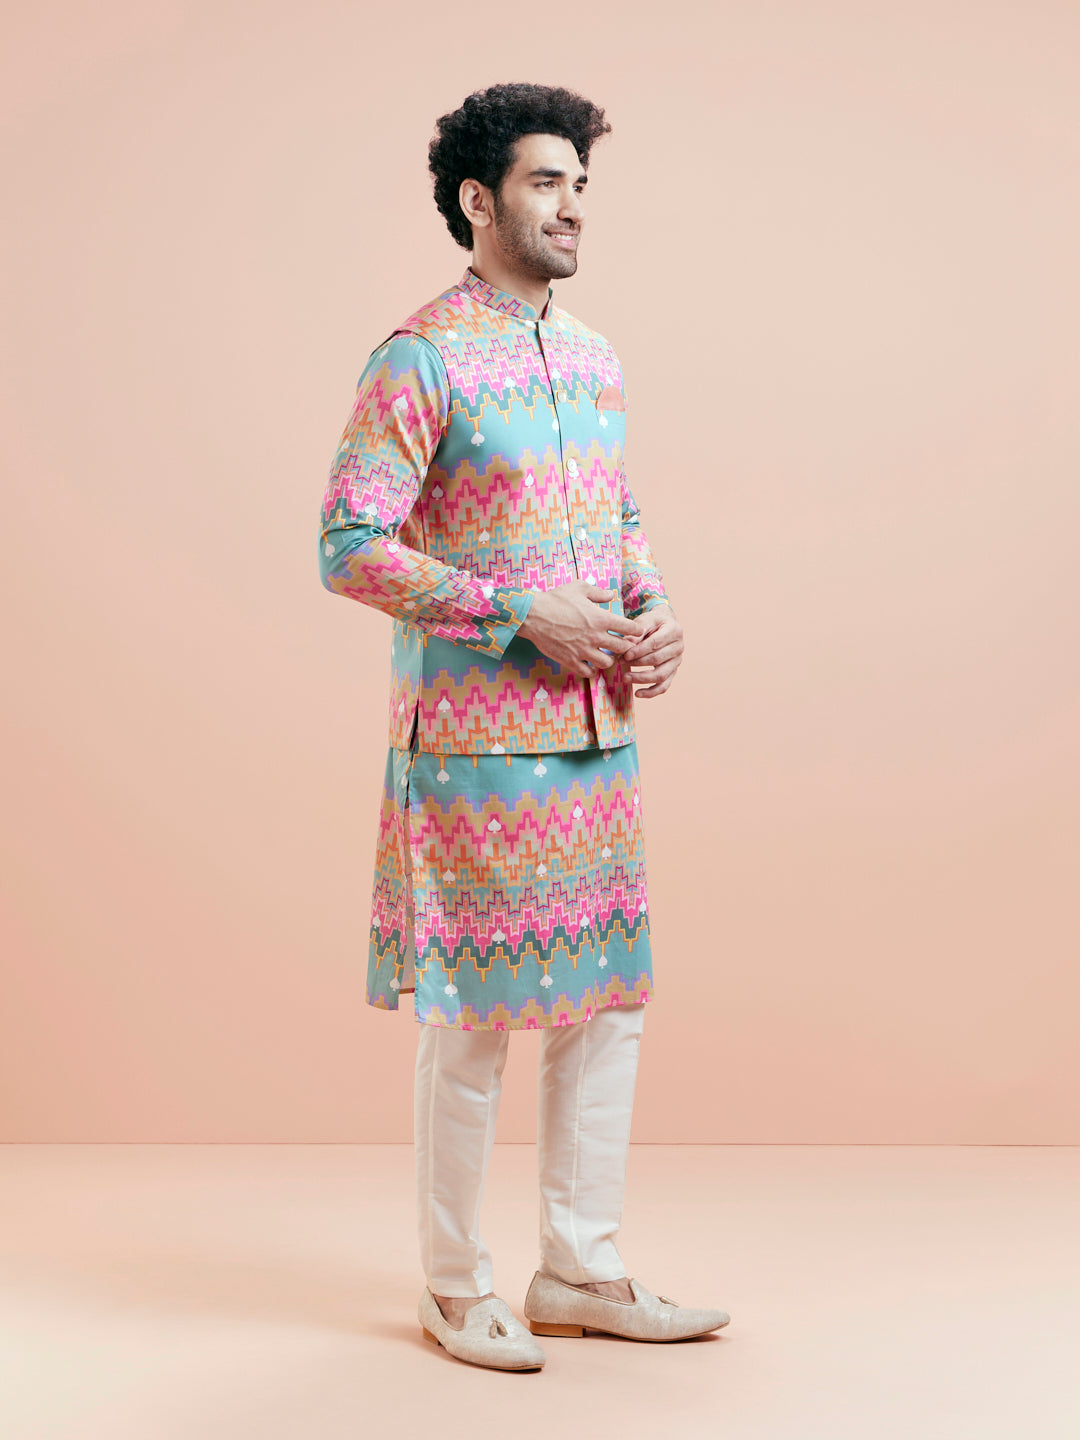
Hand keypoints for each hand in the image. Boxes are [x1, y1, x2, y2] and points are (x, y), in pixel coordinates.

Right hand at [516, 581, 648, 679]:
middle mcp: (595, 636)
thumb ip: (598, 592)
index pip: (629, 628)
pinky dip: (591, 670)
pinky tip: (588, 663)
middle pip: (622, 648)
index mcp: (600, 618)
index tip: (632, 631)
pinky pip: (588, 673)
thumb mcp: (578, 588)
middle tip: (619, 644)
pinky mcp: (570, 660)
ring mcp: (583, 650)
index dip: (635, 630)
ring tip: (603, 654)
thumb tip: (611, 595)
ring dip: (608, 659)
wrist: (533, 615)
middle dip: (624, 647)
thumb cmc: (555, 599)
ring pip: (607, 663)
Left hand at [621, 604, 683, 697]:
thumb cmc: (653, 622)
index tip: (625, 655)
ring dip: (642, 679)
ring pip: (661, 675)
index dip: (639, 651)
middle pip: (657, 659)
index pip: (655, 643)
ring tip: (625, 678)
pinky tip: (637, 694)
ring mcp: (677, 661)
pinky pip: (664, 686)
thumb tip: (626, 646)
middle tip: (620, 663)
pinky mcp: (673, 672)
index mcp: (674, 631)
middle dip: (637, 663)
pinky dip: (651, 692)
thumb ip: (637, 631)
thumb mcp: (645, 620)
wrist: (664, 625)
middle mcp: (679, 647)